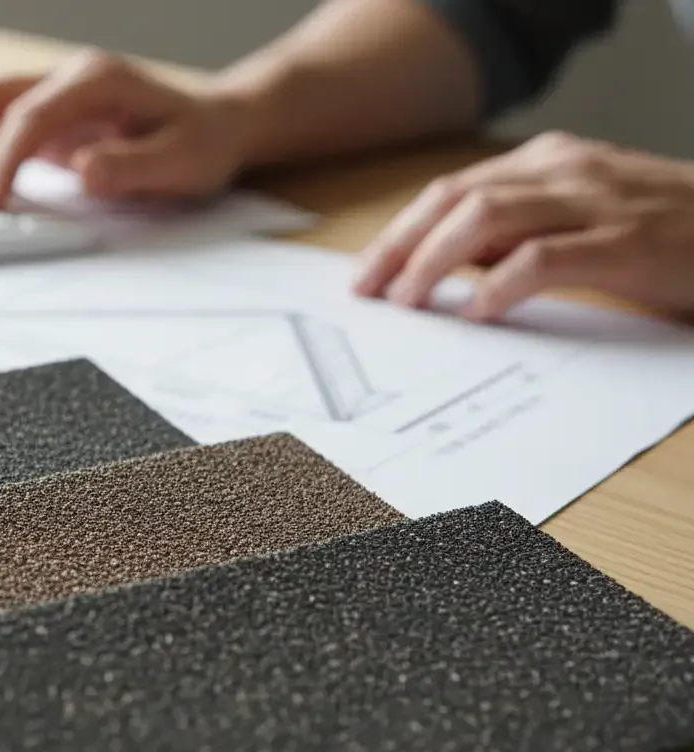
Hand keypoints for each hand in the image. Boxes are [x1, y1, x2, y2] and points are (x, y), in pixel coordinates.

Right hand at [0, 49, 251, 208]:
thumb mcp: (181, 161)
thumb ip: (132, 166)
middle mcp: (68, 78)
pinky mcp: (46, 117)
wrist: (215, 126)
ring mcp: (53, 94)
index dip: (2, 159)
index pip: (32, 115)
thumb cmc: (201, 142)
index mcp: (98, 80)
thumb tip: (84, 171)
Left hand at [352, 131, 693, 321]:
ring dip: (435, 262)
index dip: (399, 233)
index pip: (450, 191)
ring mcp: (596, 202)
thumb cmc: (663, 232)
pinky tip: (478, 311)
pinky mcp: (626, 241)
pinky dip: (501, 283)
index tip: (365, 274)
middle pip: (455, 199)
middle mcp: (565, 171)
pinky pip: (545, 256)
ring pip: (487, 218)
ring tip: (410, 302)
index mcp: (548, 162)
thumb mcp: (579, 218)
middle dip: (401, 246)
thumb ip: (516, 232)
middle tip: (370, 292)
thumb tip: (442, 265)